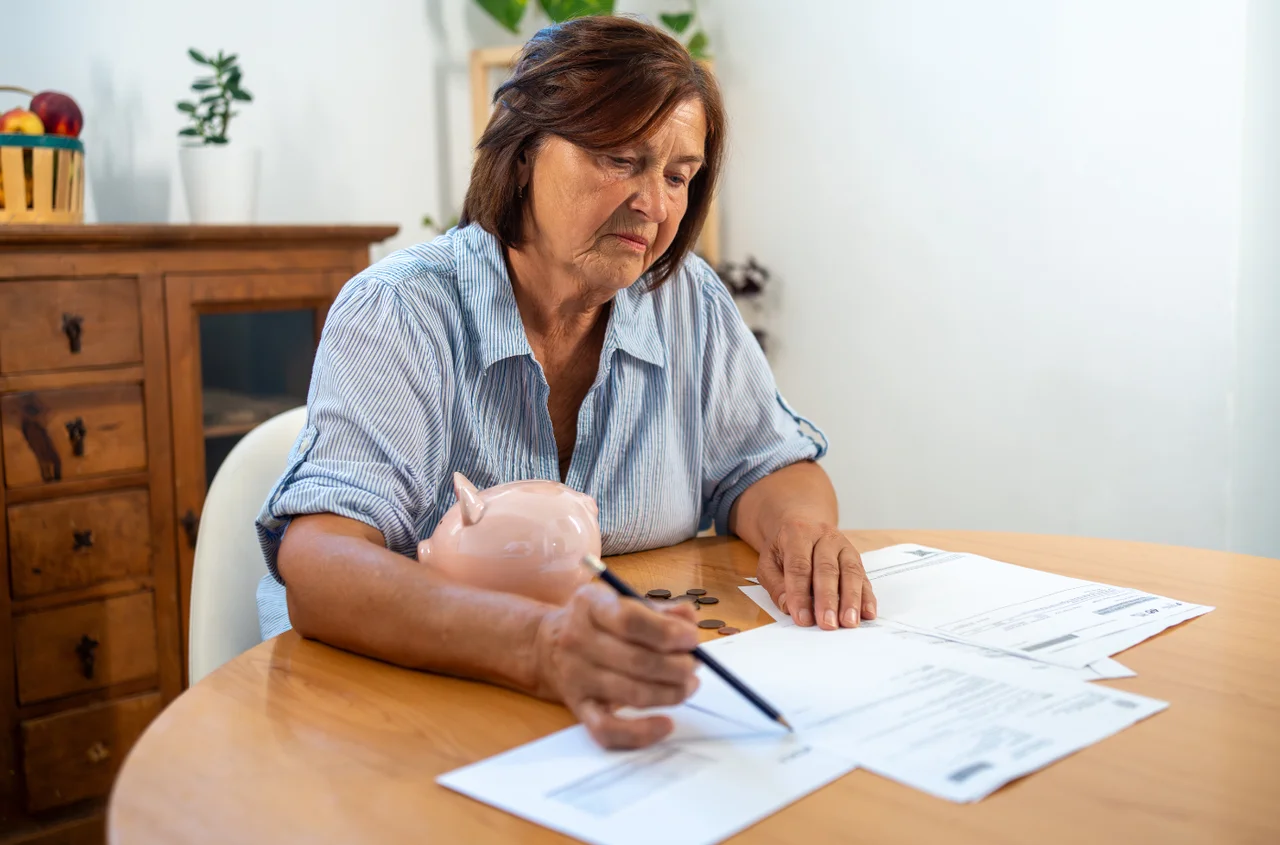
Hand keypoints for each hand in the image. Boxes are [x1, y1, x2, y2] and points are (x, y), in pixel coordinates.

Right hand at [533, 582, 699, 748]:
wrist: (549, 646)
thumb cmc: (599, 623)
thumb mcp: (622, 602)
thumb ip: (659, 610)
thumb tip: (689, 620)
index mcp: (591, 605)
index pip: (629, 621)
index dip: (666, 632)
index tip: (691, 638)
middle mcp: (578, 641)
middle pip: (636, 661)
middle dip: (677, 666)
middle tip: (693, 665)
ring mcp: (577, 678)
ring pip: (632, 694)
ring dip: (671, 693)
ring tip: (688, 685)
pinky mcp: (579, 709)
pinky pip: (608, 730)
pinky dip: (641, 733)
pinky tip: (666, 724)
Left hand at [757, 518, 876, 629]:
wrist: (800, 524)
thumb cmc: (782, 549)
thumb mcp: (768, 563)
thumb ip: (775, 585)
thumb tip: (788, 607)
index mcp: (797, 534)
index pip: (799, 566)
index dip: (800, 594)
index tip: (803, 619)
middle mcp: (824, 537)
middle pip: (827, 569)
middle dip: (828, 599)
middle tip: (828, 624)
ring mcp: (844, 546)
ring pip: (850, 572)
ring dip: (851, 600)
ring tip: (849, 623)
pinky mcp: (856, 557)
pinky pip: (863, 577)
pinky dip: (867, 597)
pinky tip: (868, 613)